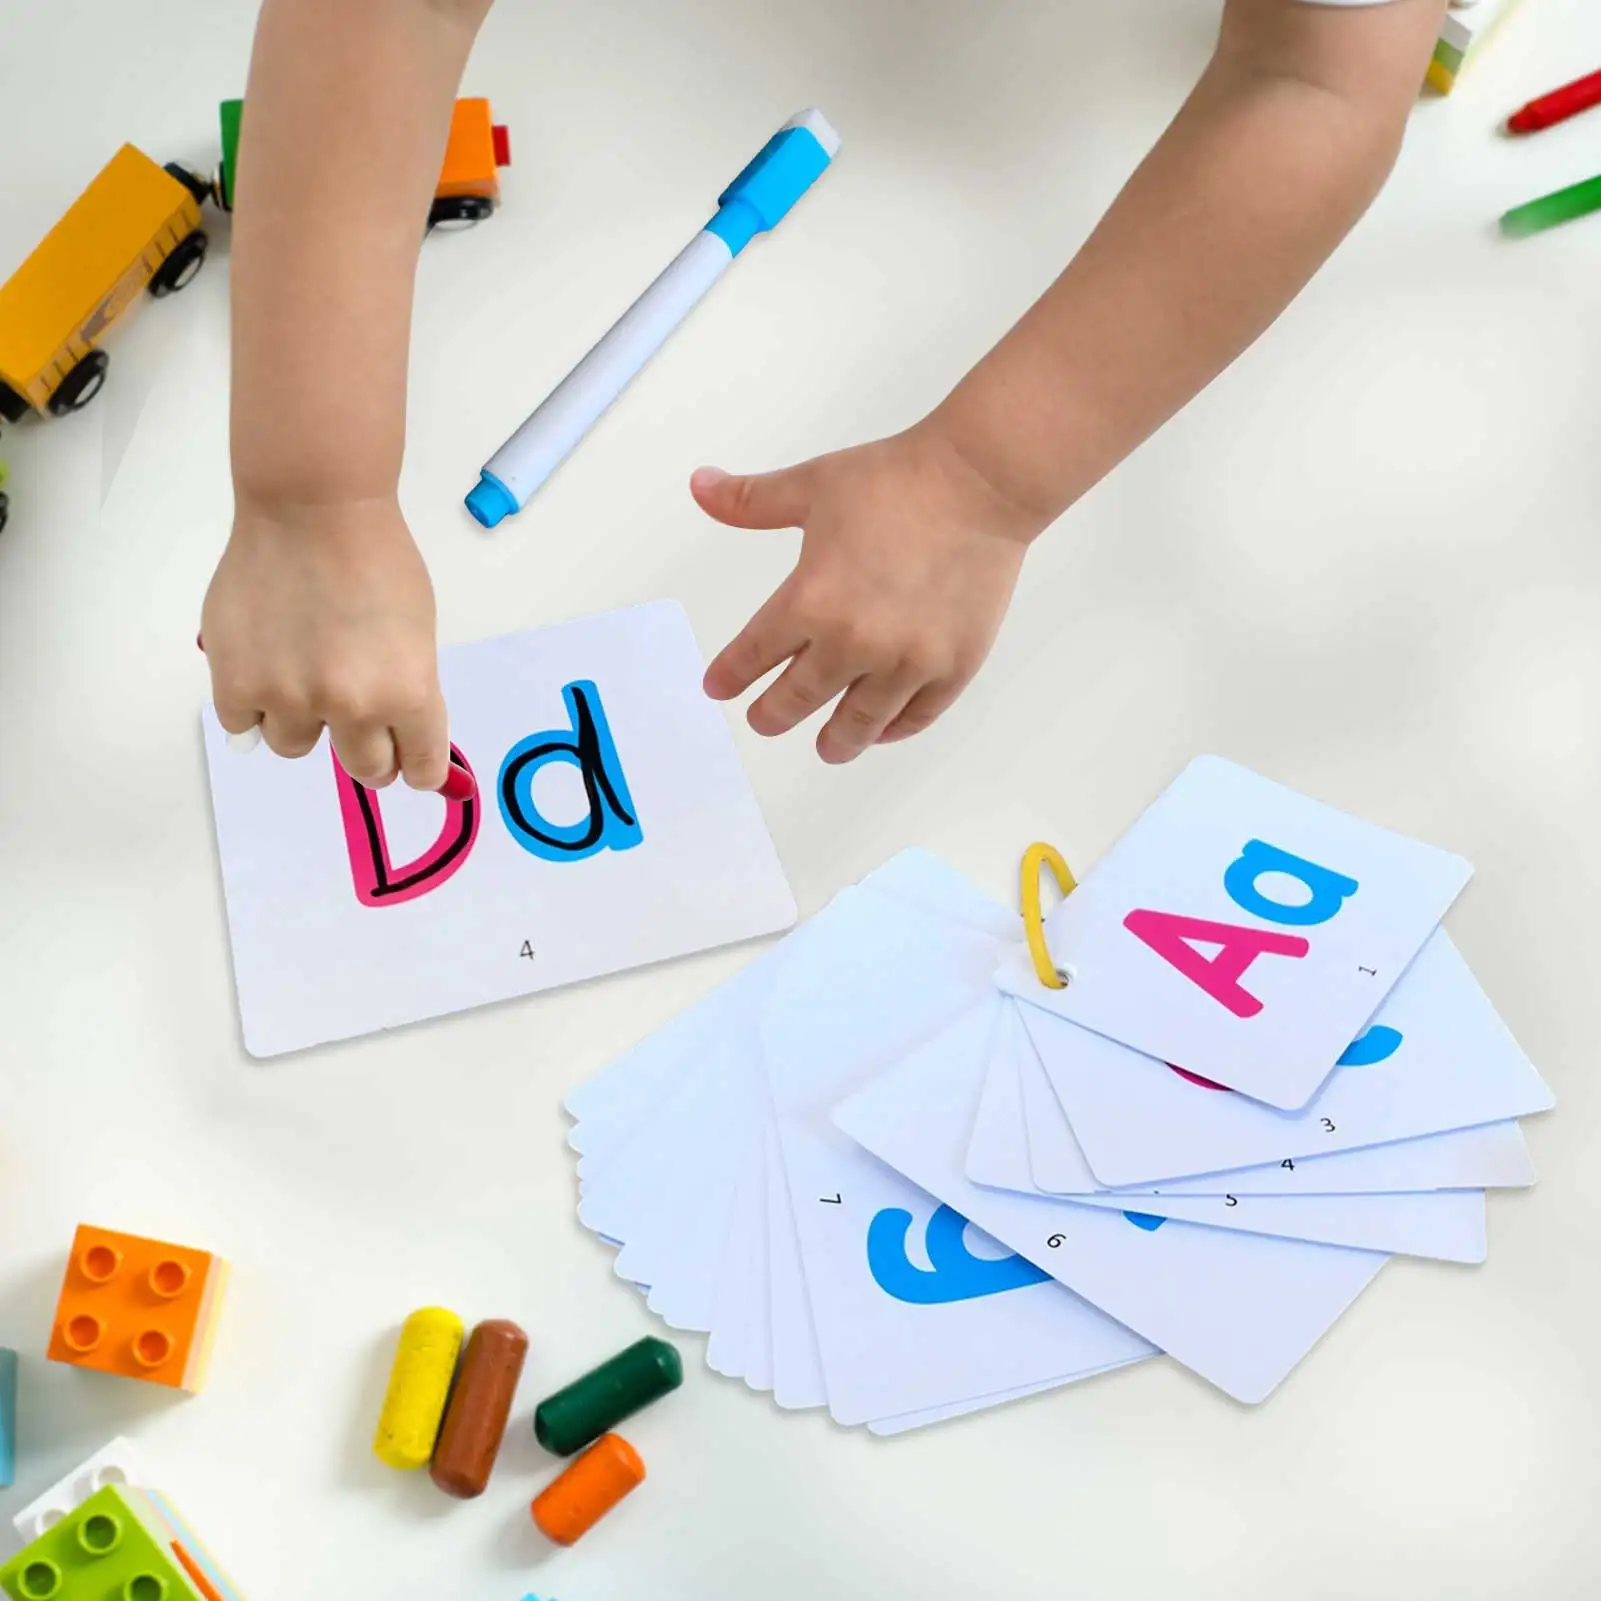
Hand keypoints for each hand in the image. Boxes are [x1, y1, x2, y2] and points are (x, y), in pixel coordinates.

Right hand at [201, 496, 449, 789]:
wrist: (313, 509)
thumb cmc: (377, 560)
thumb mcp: (417, 634)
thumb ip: (407, 691)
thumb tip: (402, 737)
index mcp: (408, 694)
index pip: (420, 768)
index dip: (416, 766)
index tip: (409, 762)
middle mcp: (351, 706)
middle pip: (364, 770)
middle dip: (368, 751)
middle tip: (358, 725)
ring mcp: (289, 698)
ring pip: (296, 746)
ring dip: (302, 720)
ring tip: (301, 673)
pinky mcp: (237, 683)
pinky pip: (244, 725)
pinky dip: (252, 704)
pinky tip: (262, 669)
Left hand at [694, 427, 1039, 762]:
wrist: (982, 483)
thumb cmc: (900, 481)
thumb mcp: (812, 486)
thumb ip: (750, 501)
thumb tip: (699, 485)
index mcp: (811, 601)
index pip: (754, 655)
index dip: (730, 675)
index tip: (719, 688)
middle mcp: (855, 643)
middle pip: (797, 700)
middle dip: (772, 715)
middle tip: (764, 720)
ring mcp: (907, 662)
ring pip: (858, 724)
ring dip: (836, 741)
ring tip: (827, 748)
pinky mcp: (951, 668)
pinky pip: (914, 717)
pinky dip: (892, 730)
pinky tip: (880, 730)